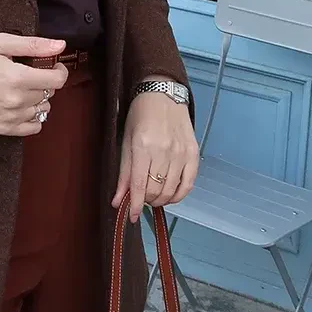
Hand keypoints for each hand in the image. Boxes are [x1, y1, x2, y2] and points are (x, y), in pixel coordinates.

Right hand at [0, 34, 68, 137]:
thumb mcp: (1, 42)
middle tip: (29, 72)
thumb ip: (33, 45)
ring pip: (42, 110)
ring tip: (21, 88)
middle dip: (44, 82)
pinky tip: (21, 105)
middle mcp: (16, 101)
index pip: (57, 81)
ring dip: (38, 99)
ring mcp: (9, 117)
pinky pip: (33, 128)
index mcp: (17, 77)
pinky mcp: (1, 128)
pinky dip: (33, 117)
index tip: (53, 65)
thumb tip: (60, 45)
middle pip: (49, 94)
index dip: (59, 70)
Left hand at [112, 88, 199, 222]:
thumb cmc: (140, 115)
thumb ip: (123, 173)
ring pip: (170, 190)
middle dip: (145, 200)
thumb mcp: (126, 141)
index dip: (134, 205)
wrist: (164, 94)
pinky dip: (178, 195)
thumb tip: (117, 201)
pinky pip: (188, 185)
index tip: (130, 217)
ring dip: (159, 199)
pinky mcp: (194, 154)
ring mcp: (181, 153)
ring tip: (152, 195)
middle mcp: (164, 151)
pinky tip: (170, 195)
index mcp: (143, 146)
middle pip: (155, 190)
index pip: (139, 184)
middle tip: (140, 197)